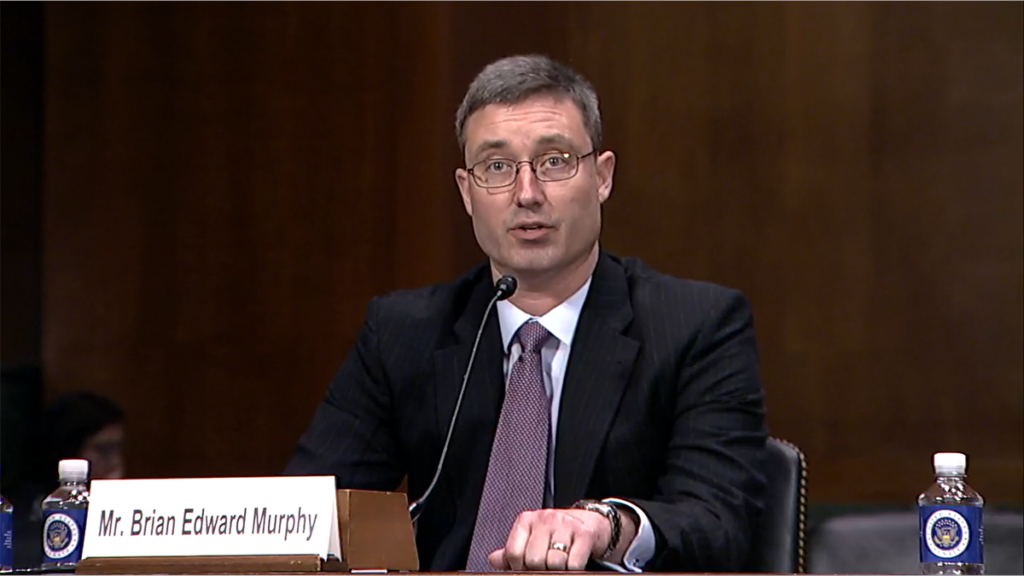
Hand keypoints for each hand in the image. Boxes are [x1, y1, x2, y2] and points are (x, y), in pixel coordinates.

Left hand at [487, 508, 609, 570]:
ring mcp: (565, 524)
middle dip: (540, 570)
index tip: (526, 569)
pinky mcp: (584, 534)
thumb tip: (493, 560)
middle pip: (534, 560)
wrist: (590, 521)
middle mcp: (545, 519)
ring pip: (554, 562)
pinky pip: (574, 563)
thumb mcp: (532, 538)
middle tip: (546, 567)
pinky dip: (573, 569)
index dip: (518, 568)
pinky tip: (573, 563)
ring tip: (560, 565)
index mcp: (526, 521)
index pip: (513, 553)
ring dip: (558, 570)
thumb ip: (513, 550)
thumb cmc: (556, 533)